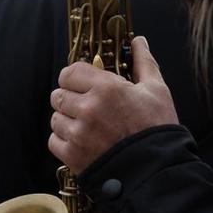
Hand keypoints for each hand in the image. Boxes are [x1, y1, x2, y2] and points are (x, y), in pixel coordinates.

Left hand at [47, 37, 177, 173]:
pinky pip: (54, 141)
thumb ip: (144, 62)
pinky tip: (82, 142)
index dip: (75, 77)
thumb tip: (138, 41)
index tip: (83, 84)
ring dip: (67, 120)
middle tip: (86, 106)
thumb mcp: (157, 91)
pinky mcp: (73, 156)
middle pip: (58, 95)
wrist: (156, 170)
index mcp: (106, 88)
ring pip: (56, 118)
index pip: (69, 72)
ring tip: (86, 127)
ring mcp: (78, 133)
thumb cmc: (158, 129)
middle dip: (70, 98)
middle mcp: (88, 108)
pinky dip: (64, 141)